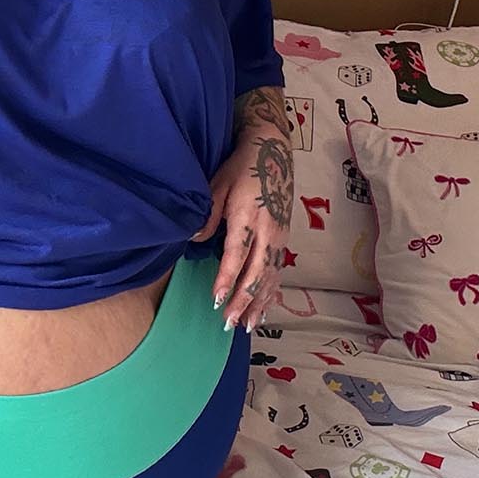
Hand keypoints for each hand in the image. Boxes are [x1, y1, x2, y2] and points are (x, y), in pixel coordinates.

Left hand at [190, 87, 293, 331]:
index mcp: (249, 216)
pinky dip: (270, 293)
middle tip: (227, 323)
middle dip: (242, 301)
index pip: (237, 254)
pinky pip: (278, 272)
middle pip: (256, 273)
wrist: (273, 151)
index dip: (227, 278)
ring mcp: (280, 236)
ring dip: (257, 303)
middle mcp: (268, 230)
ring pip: (270, 277)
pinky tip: (262, 309)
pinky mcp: (284, 238)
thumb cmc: (240, 167)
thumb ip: (208, 214)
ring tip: (245, 326)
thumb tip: (194, 239)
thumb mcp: (217, 185)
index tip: (216, 299)